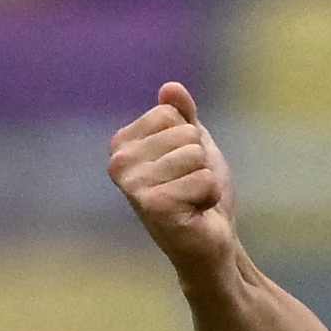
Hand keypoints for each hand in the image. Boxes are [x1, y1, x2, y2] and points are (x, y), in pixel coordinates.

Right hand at [106, 82, 245, 279]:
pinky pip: (203, 179)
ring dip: (205, 179)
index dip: (190, 139)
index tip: (183, 167)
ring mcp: (134, 186)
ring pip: (195, 155)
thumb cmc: (200, 193)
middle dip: (200, 160)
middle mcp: (119, 164)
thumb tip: (170, 88)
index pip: (168, 112)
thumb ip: (183, 115)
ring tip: (193, 200)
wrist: (212, 242)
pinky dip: (209, 196)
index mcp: (122, 145)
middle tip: (190, 187)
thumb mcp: (194, 144)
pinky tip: (195, 213)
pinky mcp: (154, 207)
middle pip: (184, 133)